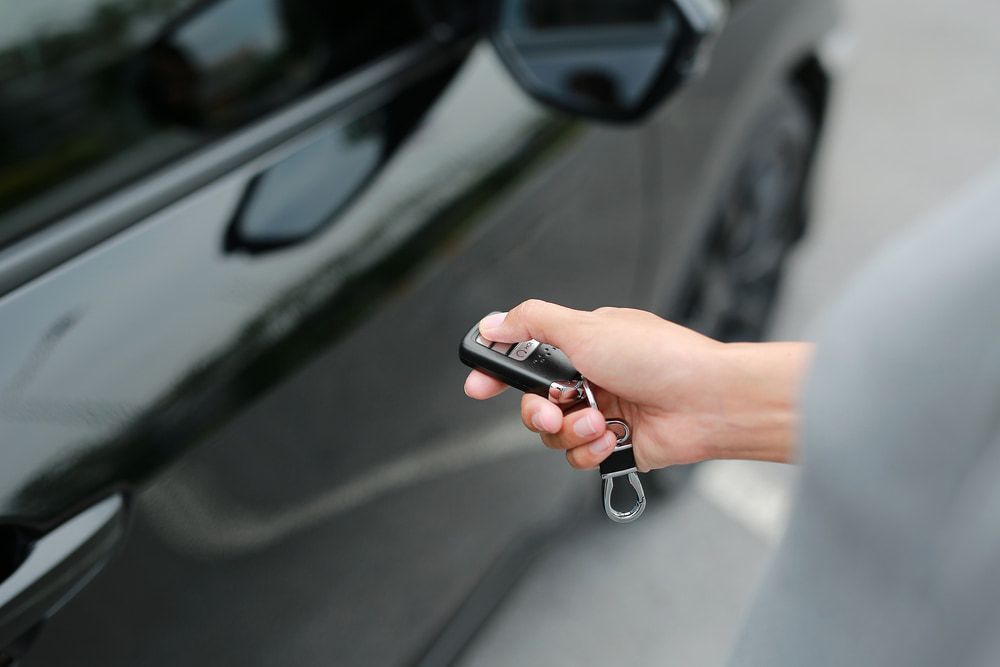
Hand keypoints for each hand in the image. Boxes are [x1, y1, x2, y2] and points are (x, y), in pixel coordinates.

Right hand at [464, 300, 811, 471]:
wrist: (708, 401)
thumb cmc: (659, 358)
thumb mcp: (586, 327)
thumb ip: (532, 322)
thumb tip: (494, 323)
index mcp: (581, 345)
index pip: (525, 356)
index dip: (497, 372)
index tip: (476, 386)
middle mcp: (589, 378)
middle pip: (533, 402)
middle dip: (536, 411)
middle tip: (551, 411)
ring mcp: (601, 413)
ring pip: (552, 435)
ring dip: (570, 431)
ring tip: (599, 420)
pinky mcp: (614, 445)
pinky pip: (577, 457)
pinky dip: (589, 450)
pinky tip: (611, 437)